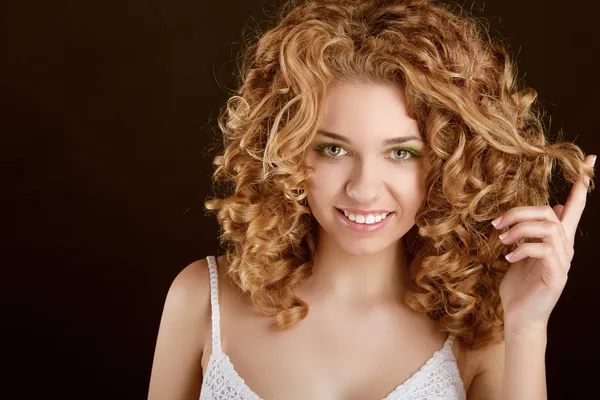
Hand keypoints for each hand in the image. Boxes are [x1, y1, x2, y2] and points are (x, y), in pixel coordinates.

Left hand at [494, 154, 595, 336]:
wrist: (520, 317)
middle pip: (552, 214)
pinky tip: (509, 257)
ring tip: (501, 239)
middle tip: (497, 222)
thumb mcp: (525, 253)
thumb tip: (550, 208)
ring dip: (519, 229)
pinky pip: (543, 250)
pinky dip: (522, 249)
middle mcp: (565, 248)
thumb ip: (535, 232)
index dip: (581, 184)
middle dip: (521, 212)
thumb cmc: (519, 286)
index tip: (589, 159)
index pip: (574, 207)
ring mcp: (563, 262)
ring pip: (547, 228)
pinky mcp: (556, 275)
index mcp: (558, 240)